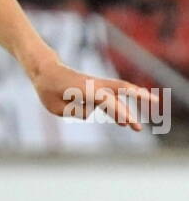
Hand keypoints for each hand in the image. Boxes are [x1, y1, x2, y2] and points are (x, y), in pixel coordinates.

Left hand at [31, 59, 160, 132]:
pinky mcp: (94, 90)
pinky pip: (109, 101)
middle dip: (139, 98)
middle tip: (153, 106)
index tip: (126, 123)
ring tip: (136, 128)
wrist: (46, 72)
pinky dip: (116, 110)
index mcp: (84, 89)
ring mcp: (96, 86)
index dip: (117, 111)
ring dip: (127, 111)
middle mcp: (94, 85)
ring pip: (119, 96)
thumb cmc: (48, 90)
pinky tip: (122, 123)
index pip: (106, 101)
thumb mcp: (56, 107)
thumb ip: (76, 111)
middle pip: (122, 89)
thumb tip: (92, 111)